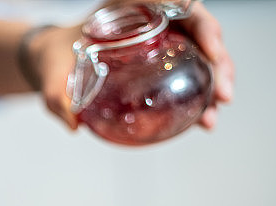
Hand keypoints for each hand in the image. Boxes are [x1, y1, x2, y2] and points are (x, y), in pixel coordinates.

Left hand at [31, 1, 234, 130]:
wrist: (55, 62)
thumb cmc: (55, 60)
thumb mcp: (52, 76)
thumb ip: (57, 96)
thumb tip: (73, 124)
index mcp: (132, 4)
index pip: (179, 3)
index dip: (202, 24)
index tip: (212, 48)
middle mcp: (154, 17)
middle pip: (200, 29)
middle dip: (220, 60)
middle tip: (223, 94)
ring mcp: (163, 38)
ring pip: (202, 53)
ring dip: (216, 82)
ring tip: (213, 115)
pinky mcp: (165, 59)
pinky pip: (189, 73)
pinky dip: (199, 96)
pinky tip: (203, 121)